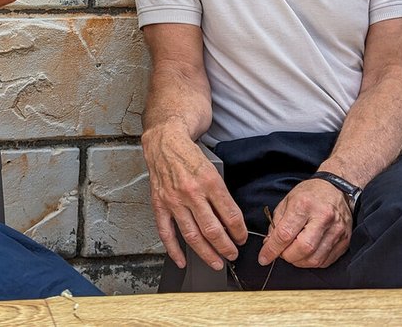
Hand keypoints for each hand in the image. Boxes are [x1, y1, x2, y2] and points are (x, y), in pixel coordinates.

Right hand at [143, 127, 246, 269]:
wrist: (164, 140)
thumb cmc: (190, 153)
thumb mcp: (214, 167)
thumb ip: (221, 193)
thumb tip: (230, 219)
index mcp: (209, 181)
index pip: (230, 214)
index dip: (239, 231)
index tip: (242, 238)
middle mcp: (191, 192)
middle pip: (212, 230)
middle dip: (226, 247)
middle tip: (233, 254)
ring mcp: (173, 200)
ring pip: (192, 235)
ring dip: (207, 253)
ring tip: (216, 261)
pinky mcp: (159, 204)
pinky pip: (166, 232)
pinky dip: (174, 250)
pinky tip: (183, 260)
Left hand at [258, 178, 351, 268]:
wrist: (336, 189)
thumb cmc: (310, 194)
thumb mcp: (287, 202)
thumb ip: (276, 224)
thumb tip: (270, 245)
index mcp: (304, 205)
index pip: (285, 234)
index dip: (272, 249)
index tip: (264, 257)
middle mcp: (323, 217)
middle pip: (303, 249)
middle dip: (287, 256)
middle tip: (282, 252)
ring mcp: (337, 230)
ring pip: (315, 259)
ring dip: (299, 262)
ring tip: (294, 253)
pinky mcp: (345, 239)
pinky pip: (326, 261)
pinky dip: (313, 262)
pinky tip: (307, 254)